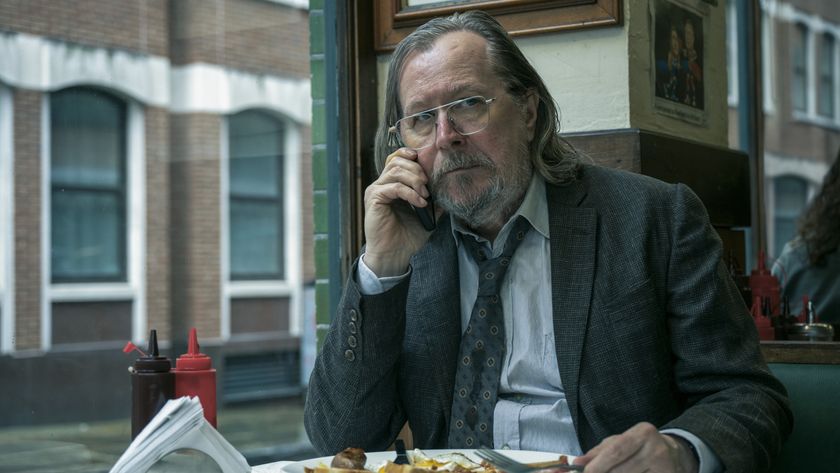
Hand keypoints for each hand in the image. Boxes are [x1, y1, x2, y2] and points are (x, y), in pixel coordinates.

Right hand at [363, 147, 434, 275]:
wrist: (395, 254)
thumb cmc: (407, 236)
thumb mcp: (427, 214)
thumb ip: (435, 199)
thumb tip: (448, 187)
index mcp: (391, 184)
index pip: (396, 159)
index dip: (409, 155)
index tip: (424, 162)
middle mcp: (381, 184)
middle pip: (397, 161)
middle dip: (417, 170)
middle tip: (428, 186)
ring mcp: (376, 190)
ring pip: (395, 170)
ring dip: (415, 180)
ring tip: (425, 195)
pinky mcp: (374, 198)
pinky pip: (394, 187)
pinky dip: (410, 193)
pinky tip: (420, 203)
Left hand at [573, 422, 698, 472]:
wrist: (677, 454)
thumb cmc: (641, 447)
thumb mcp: (621, 442)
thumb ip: (598, 452)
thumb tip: (577, 462)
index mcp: (642, 433)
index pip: (616, 450)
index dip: (599, 464)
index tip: (585, 472)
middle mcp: (656, 448)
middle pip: (622, 470)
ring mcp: (665, 466)